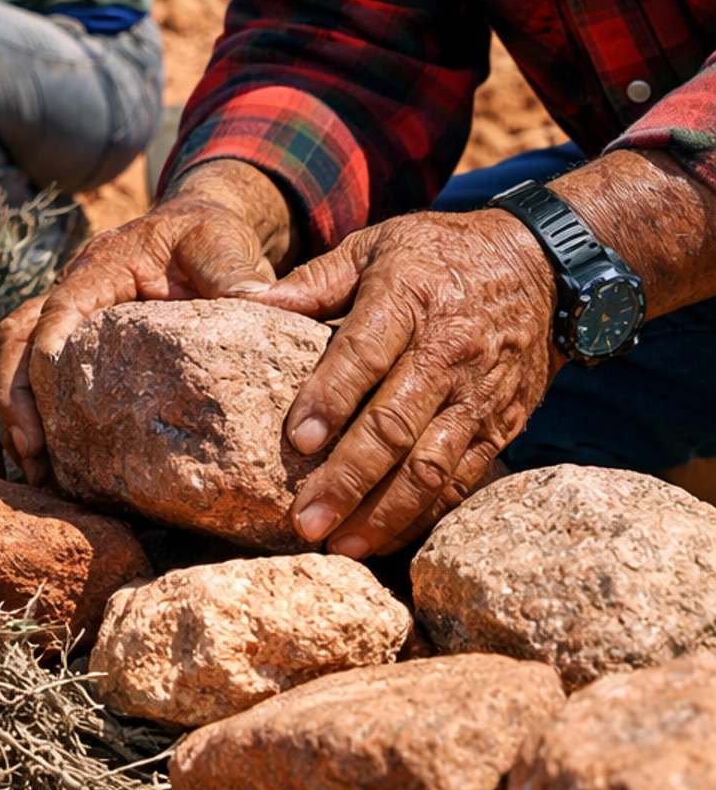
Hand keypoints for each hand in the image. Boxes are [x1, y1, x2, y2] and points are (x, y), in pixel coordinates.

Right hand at [0, 172, 285, 485]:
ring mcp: (68, 319)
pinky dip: (34, 418)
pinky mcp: (76, 346)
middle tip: (30, 450)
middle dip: (14, 394)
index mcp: (101, 267)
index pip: (61, 306)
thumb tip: (256, 305)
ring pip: (14, 358)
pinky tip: (48, 463)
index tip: (45, 387)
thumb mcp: (222, 244)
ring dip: (14, 411)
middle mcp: (71, 290)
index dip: (47, 343)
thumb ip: (234, 272)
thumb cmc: (208, 236)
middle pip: (16, 336)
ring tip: (32, 469)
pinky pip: (36, 378)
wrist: (198, 229)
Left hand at [268, 206, 558, 557]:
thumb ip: (314, 281)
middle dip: (349, 479)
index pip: (365, 353)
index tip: (299, 440)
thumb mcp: (377, 245)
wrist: (543, 266)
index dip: (332, 398)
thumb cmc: (440, 255)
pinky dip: (426, 514)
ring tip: (341, 544)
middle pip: (396, 425)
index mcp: (409, 298)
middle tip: (307, 520)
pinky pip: (464, 478)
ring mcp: (479, 394)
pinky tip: (387, 538)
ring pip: (432, 465)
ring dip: (385, 512)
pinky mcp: (502, 423)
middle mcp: (448, 351)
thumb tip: (246, 303)